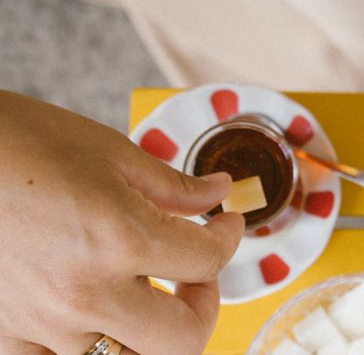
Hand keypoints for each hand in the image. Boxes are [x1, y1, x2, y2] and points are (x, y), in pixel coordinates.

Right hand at [0, 91, 244, 353]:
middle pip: (183, 340)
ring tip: (143, 295)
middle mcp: (84, 293)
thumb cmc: (20, 140)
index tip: (226, 225)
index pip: (208, 262)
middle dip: (204, 306)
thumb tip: (220, 193)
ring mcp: (42, 322)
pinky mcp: (3, 332)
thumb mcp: (109, 152)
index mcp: (119, 239)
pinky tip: (90, 311)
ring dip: (148, 331)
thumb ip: (174, 186)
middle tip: (195, 275)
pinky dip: (84, 345)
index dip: (229, 239)